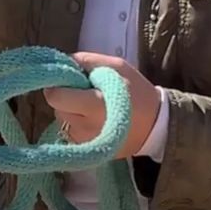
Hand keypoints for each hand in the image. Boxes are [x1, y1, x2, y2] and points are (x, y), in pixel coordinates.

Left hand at [42, 52, 162, 159]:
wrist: (155, 126)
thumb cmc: (137, 93)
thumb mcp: (117, 67)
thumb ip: (88, 61)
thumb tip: (64, 61)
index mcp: (93, 106)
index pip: (55, 96)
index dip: (58, 84)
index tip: (70, 80)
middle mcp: (85, 127)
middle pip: (56, 107)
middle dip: (64, 96)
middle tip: (83, 91)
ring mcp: (84, 141)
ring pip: (62, 119)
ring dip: (70, 110)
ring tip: (91, 105)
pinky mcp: (85, 149)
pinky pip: (70, 130)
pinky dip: (77, 122)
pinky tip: (93, 118)